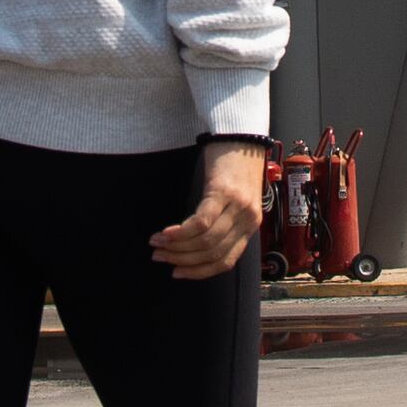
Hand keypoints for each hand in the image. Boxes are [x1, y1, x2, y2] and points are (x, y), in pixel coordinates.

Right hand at [152, 141, 267, 278]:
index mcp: (250, 226)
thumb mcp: (234, 200)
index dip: (198, 272)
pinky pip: (200, 222)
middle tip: (159, 256)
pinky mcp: (224, 192)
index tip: (177, 272)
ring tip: (156, 243)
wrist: (242, 134)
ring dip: (176, 246)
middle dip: (181, 260)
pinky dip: (180, 232)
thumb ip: (224, 221)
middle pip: (211, 253)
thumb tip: (196, 244)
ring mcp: (237, 207)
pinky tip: (165, 232)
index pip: (225, 261)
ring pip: (204, 240)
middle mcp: (247, 220)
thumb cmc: (234, 166)